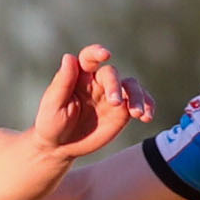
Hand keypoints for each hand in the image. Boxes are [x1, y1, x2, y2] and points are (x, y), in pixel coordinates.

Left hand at [24, 45, 153, 162]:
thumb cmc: (51, 123)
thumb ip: (62, 83)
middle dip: (116, 86)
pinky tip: (147, 117)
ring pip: (131, 86)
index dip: (97, 53)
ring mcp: (112, 96)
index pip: (90, 58)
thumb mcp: (53, 105)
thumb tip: (69, 57)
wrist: (60, 146)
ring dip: (137, 97)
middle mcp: (98, 82)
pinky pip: (140, 104)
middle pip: (113, 74)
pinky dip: (147, 107)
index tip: (105, 54)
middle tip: (116, 103)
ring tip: (138, 114)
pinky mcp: (122, 112)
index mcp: (80, 76)